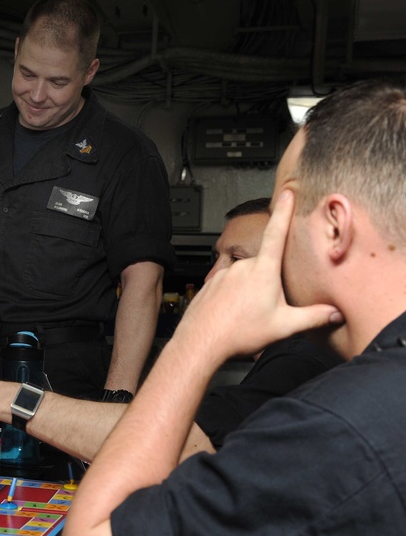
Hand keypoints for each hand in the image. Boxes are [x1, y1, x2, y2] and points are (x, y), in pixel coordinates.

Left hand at [176, 189, 342, 360]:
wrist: (200, 342)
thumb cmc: (239, 333)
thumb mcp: (284, 326)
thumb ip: (313, 317)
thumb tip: (335, 314)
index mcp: (263, 270)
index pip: (277, 233)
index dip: (283, 211)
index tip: (286, 193)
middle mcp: (242, 267)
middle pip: (265, 267)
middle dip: (270, 285)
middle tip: (267, 309)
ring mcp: (224, 274)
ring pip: (246, 280)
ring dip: (250, 295)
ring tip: (248, 317)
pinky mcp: (211, 285)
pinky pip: (228, 288)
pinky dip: (234, 300)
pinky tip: (234, 316)